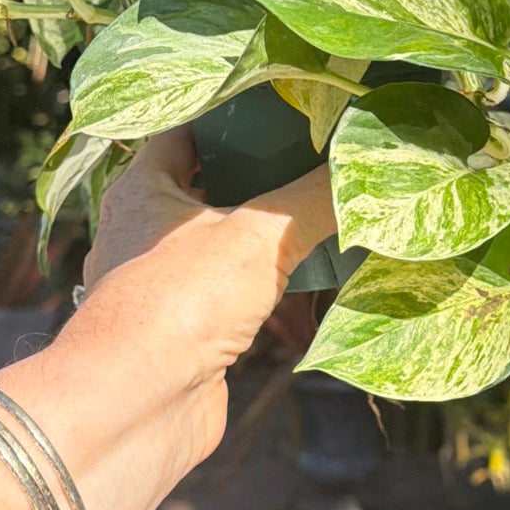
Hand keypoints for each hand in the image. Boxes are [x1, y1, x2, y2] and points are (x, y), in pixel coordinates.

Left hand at [0, 131, 333, 509]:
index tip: (284, 101)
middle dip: (258, 172)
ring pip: (219, 242)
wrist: (138, 408)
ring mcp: (162, 283)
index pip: (185, 127)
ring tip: (322, 207)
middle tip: (316, 151)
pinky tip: (307, 276)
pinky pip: (230, 291)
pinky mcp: (184, 331)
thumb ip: (314, 198)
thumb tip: (371, 168)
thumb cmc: (180, 302)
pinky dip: (264, 282)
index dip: (232, 112)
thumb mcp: (258, 237)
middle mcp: (143, 230)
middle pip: (205, 184)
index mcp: (143, 188)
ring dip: (263, 232)